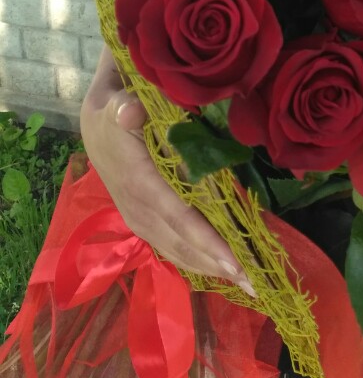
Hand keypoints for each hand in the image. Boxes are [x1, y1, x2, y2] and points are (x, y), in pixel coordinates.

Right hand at [80, 45, 255, 293]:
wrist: (94, 116)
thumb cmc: (116, 99)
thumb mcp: (116, 93)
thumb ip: (125, 103)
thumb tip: (130, 112)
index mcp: (134, 175)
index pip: (174, 213)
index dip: (203, 238)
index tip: (234, 260)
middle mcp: (135, 203)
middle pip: (178, 239)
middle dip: (215, 262)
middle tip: (254, 284)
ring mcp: (137, 214)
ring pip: (173, 247)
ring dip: (208, 267)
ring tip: (245, 284)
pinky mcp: (142, 218)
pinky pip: (168, 244)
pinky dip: (194, 259)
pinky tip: (218, 272)